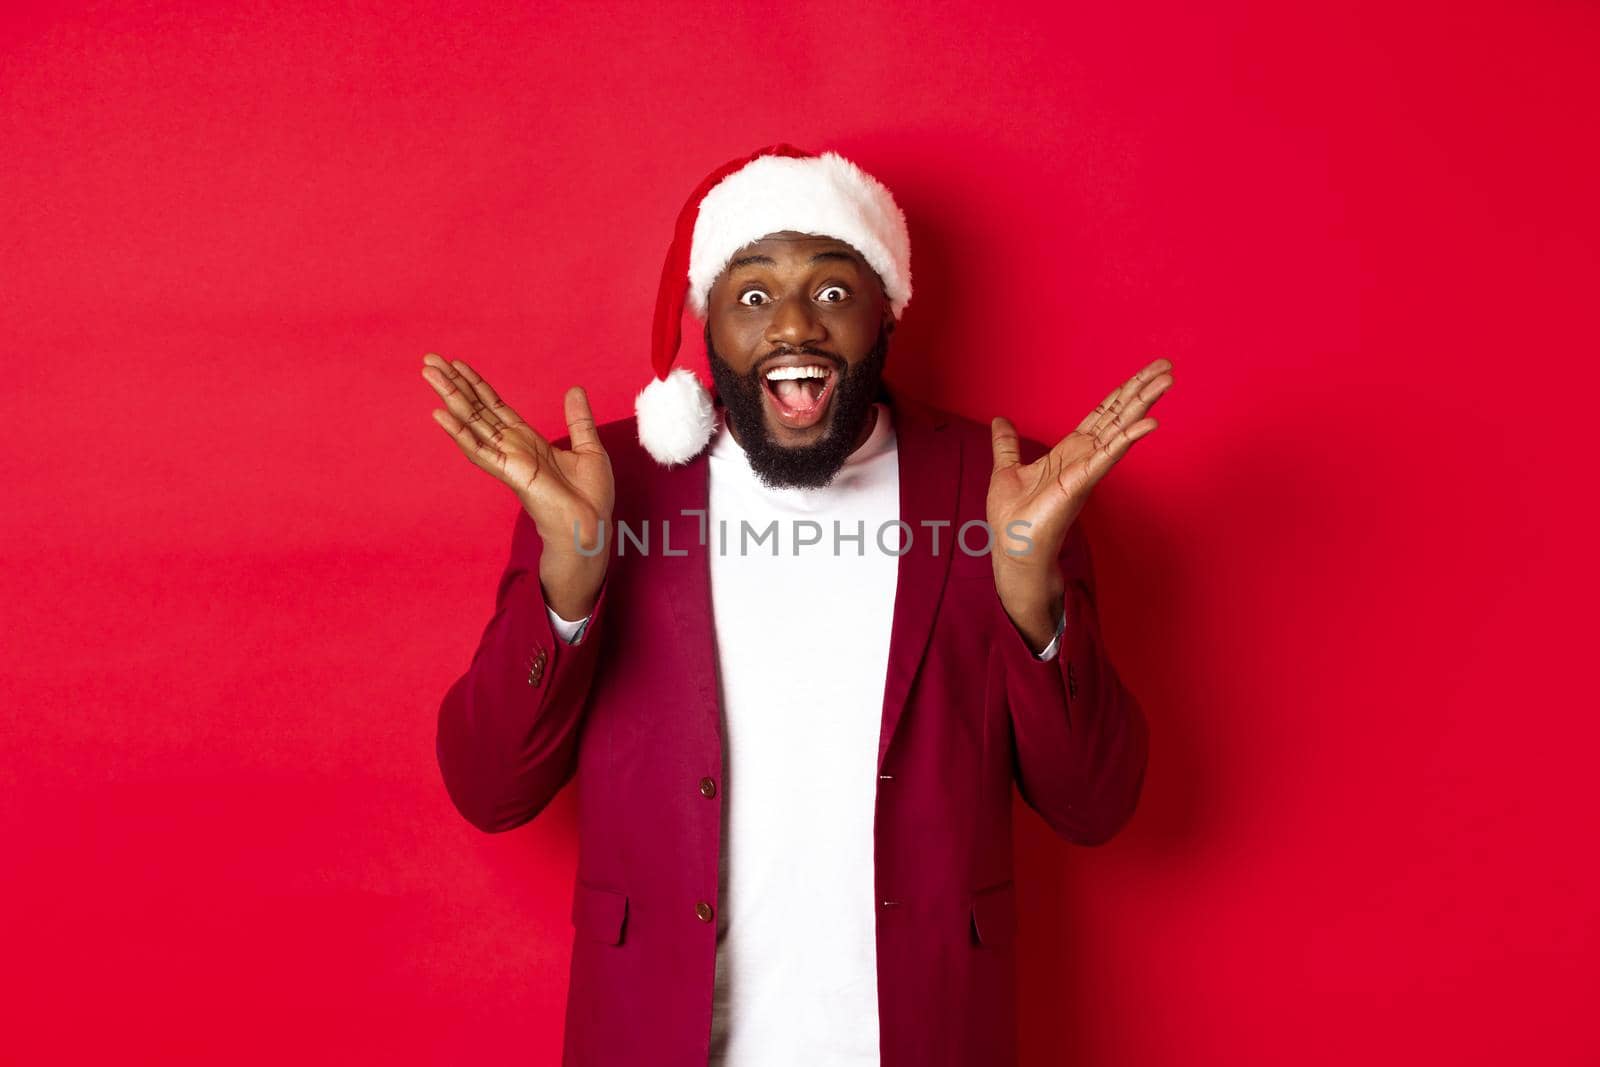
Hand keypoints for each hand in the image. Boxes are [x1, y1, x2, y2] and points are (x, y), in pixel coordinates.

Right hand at [421, 353, 613, 617]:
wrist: (590, 524)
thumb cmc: (590, 496)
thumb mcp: (589, 448)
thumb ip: (578, 420)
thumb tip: (575, 390)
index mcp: (528, 440)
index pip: (495, 406)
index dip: (477, 385)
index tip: (457, 364)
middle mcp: (512, 446)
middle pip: (477, 409)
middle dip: (454, 384)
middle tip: (430, 360)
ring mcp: (507, 458)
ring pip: (472, 422)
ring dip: (450, 398)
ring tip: (429, 374)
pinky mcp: (508, 472)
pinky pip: (479, 449)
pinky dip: (459, 432)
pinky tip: (440, 415)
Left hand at [987, 357, 1172, 650]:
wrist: (1011, 548)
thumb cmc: (1013, 517)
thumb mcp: (1006, 469)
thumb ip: (1007, 445)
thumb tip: (1000, 421)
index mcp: (1070, 450)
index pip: (1103, 413)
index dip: (1123, 391)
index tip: (1146, 371)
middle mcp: (1084, 456)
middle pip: (1118, 415)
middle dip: (1141, 389)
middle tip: (1167, 366)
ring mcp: (1086, 469)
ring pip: (1120, 429)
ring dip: (1143, 404)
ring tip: (1166, 381)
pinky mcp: (1081, 482)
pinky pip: (1109, 456)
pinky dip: (1128, 438)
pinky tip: (1150, 422)